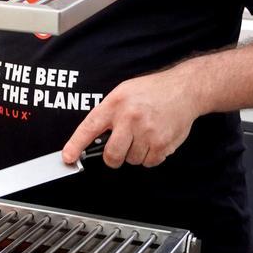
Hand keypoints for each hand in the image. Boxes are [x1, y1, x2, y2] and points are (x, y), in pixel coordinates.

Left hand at [61, 67, 201, 168]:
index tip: (68, 157)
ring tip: (144, 135)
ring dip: (135, 153)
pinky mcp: (162, 144)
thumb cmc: (152, 91)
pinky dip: (150, 156)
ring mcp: (147, 132)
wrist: (184, 89)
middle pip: (112, 155)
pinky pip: (149, 163)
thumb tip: (93, 137)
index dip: (75, 145)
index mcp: (115, 103)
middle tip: (120, 148)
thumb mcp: (123, 92)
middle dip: (113, 157)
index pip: (89, 127)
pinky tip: (155, 140)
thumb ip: (108, 113)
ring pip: (131, 160)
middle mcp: (129, 118)